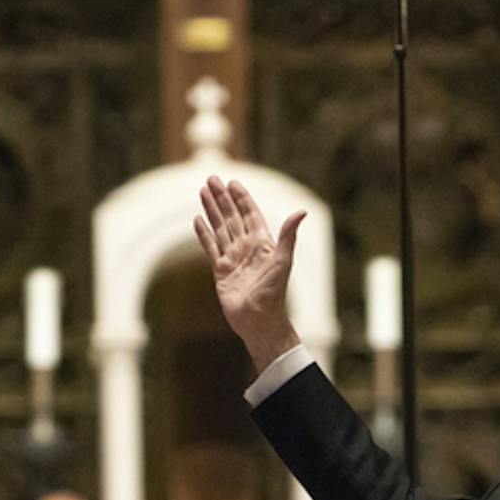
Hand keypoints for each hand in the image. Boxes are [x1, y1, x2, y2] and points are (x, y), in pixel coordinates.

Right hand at [194, 177, 304, 369]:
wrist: (259, 320)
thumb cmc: (274, 292)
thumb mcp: (283, 260)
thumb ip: (289, 235)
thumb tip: (302, 211)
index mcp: (263, 243)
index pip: (250, 214)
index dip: (242, 198)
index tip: (232, 182)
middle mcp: (247, 248)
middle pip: (232, 217)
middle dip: (222, 198)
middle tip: (211, 179)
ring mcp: (233, 259)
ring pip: (220, 228)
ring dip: (211, 210)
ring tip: (202, 191)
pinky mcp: (220, 271)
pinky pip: (210, 247)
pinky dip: (203, 234)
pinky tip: (197, 219)